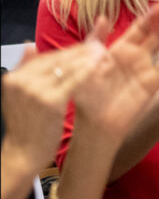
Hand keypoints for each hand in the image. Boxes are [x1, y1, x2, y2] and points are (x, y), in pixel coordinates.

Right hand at [0, 42, 104, 171]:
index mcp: (13, 77)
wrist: (23, 154)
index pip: (46, 58)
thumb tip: (29, 44)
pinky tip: (101, 68)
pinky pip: (73, 82)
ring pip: (66, 68)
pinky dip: (88, 73)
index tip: (88, 48)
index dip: (69, 52)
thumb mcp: (21, 96)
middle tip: (101, 46)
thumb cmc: (27, 127)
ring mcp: (33, 90)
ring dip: (87, 59)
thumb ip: (27, 70)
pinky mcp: (49, 101)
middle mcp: (20, 81)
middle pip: (57, 60)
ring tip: (105, 53)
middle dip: (80, 53)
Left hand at [74, 5, 158, 140]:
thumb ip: (96, 39)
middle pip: (155, 37)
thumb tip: (104, 17)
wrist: (94, 121)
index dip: (150, 18)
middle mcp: (136, 58)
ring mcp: (146, 71)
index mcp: (120, 50)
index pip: (139, 30)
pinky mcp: (152, 86)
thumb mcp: (86, 61)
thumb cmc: (86, 93)